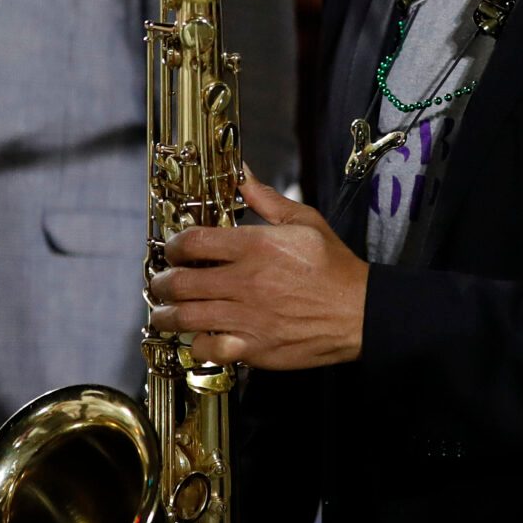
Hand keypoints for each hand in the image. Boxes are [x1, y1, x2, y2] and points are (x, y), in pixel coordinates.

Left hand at [147, 177, 367, 370]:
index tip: (173, 250)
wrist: (360, 312)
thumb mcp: (305, 221)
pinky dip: (196, 343)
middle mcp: (246, 281)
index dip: (174, 245)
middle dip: (161, 282)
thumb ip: (266, 199)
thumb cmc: (334, 267)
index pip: (193, 242)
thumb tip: (242, 174)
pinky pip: (209, 348)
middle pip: (180, 282)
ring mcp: (249, 317)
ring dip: (167, 314)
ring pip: (186, 317)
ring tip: (166, 312)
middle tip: (161, 283)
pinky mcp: (255, 347)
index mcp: (256, 246)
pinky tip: (199, 337)